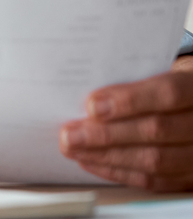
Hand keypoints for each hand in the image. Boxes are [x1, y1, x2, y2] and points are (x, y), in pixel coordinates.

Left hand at [59, 56, 192, 190]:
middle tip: (70, 135)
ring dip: (106, 156)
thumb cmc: (163, 82)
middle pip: (156, 130)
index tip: (92, 105)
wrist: (191, 103)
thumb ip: (127, 81)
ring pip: (155, 160)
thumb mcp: (152, 70)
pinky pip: (154, 180)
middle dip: (106, 135)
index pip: (168, 94)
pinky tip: (91, 161)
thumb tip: (87, 100)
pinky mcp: (188, 176)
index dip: (129, 100)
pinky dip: (118, 172)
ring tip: (74, 149)